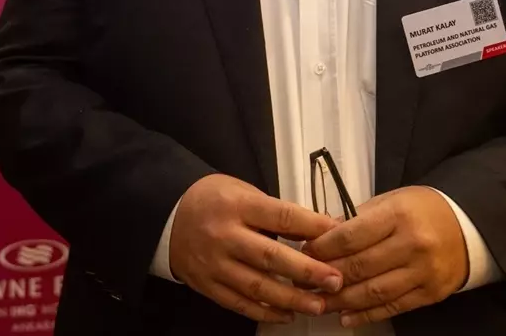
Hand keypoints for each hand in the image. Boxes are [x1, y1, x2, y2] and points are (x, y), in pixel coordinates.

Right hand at [169, 174, 343, 323]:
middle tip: (335, 280)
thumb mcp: (244, 191)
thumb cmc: (213, 199)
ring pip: (256, 286)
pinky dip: (265, 311)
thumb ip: (276, 212)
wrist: (167, 215)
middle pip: (270, 256)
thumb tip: (317, 230)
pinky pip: (239, 303)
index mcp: (237, 205)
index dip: (312, 227)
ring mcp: (214, 264)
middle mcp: (225, 236)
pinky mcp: (207, 285)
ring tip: (318, 305)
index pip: (281, 217)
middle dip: (306, 271)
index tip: (338, 236)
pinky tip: (287, 315)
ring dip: (290, 299)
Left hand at [301, 186, 467, 327]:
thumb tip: (323, 235)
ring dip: (342, 300)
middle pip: (360, 266)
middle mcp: (412, 244)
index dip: (324, 247)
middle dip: (328, 276)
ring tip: (320, 302)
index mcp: (398, 215)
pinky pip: (393, 307)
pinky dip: (367, 314)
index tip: (305, 252)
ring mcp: (423, 271)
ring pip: (374, 291)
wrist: (467, 225)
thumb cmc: (423, 210)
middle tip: (305, 281)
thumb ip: (358, 218)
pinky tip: (347, 317)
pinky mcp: (430, 293)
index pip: (351, 235)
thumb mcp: (392, 200)